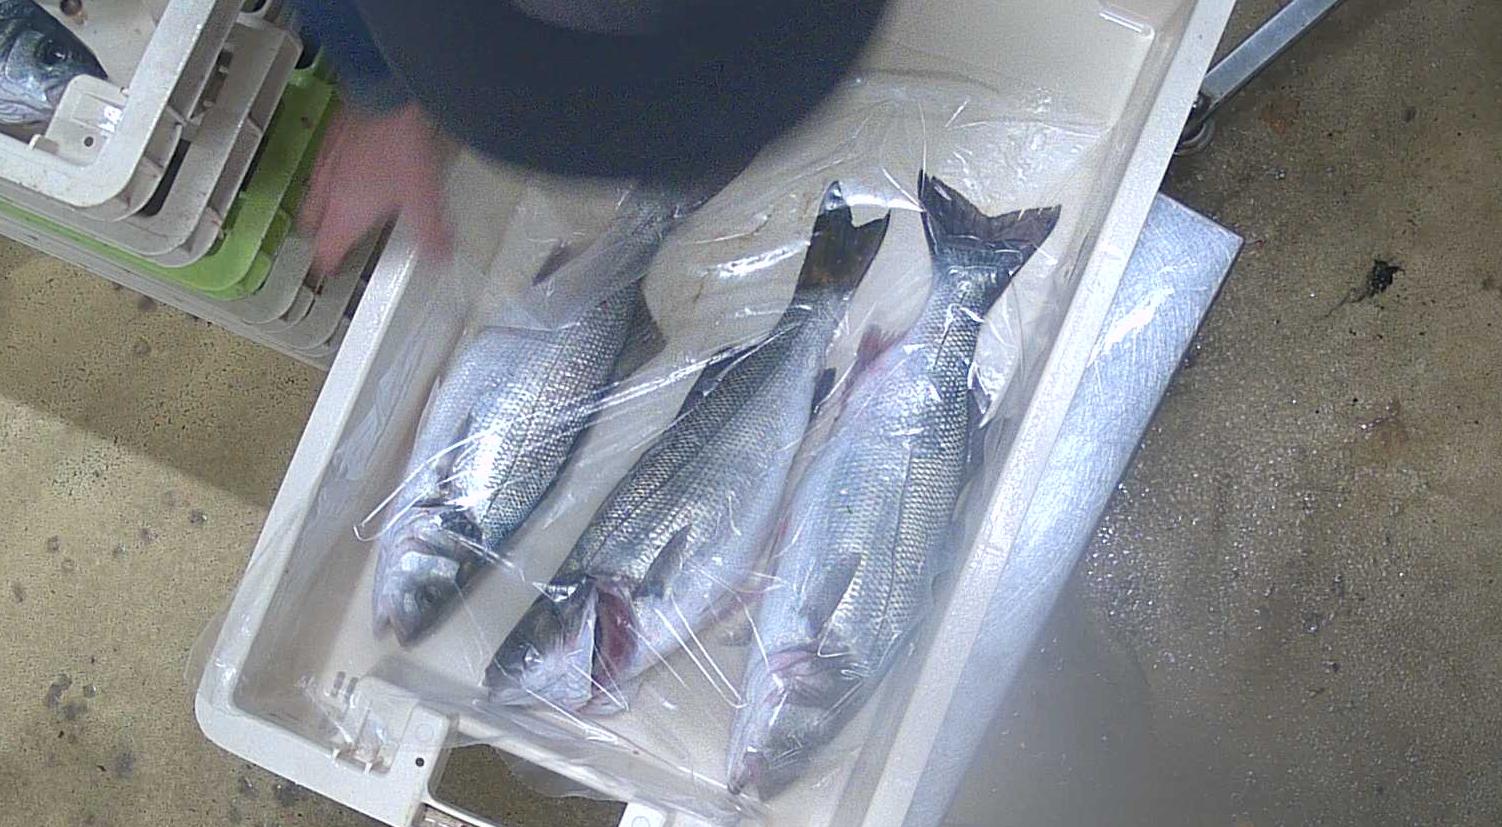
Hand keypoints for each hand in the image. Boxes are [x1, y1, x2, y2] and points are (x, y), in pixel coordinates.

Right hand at [301, 103, 451, 274]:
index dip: (326, 264)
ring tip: (332, 209)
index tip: (327, 272)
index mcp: (346, 212)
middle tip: (328, 243)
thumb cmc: (398, 144)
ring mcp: (326, 160)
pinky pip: (322, 162)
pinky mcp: (331, 135)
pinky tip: (345, 164)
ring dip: (321, 204)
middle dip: (319, 235)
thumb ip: (431, 232)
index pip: (326, 249)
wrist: (384, 92)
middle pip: (313, 222)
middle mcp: (329, 188)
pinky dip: (329, 173)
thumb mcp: (424, 197)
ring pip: (313, 191)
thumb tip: (440, 257)